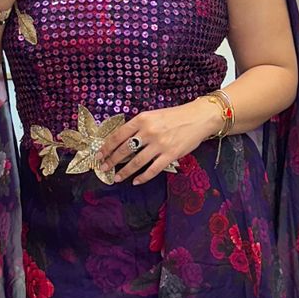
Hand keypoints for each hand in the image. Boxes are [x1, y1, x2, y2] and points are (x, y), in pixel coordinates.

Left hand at [100, 100, 220, 185]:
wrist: (199, 118)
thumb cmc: (175, 116)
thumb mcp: (153, 115)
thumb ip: (139, 126)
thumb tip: (122, 141)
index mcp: (142, 119)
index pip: (118, 135)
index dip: (106, 146)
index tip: (99, 154)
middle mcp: (149, 131)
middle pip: (124, 150)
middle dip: (111, 161)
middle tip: (103, 168)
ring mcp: (160, 144)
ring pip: (136, 162)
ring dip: (124, 172)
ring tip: (117, 178)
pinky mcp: (170, 155)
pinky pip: (153, 169)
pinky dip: (142, 177)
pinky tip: (136, 181)